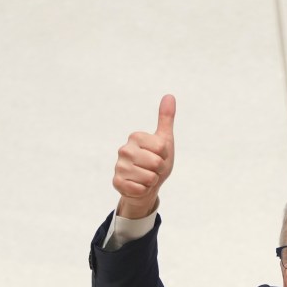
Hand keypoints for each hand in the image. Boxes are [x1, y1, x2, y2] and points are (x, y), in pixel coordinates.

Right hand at [112, 94, 175, 218]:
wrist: (147, 184)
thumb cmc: (156, 161)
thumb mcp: (164, 140)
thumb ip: (166, 119)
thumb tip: (169, 96)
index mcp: (135, 136)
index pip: (161, 148)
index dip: (164, 156)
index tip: (158, 156)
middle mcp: (124, 149)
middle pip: (156, 163)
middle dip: (159, 170)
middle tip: (152, 169)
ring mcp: (119, 166)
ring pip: (149, 178)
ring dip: (151, 181)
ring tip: (146, 177)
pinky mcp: (116, 182)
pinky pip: (139, 189)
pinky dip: (143, 190)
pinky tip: (139, 186)